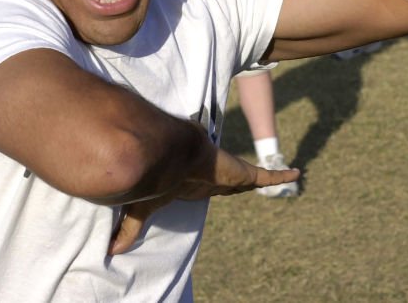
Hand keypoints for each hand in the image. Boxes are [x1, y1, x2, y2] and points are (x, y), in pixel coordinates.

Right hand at [108, 146, 298, 254]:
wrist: (175, 156)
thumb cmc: (162, 178)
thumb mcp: (145, 208)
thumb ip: (130, 227)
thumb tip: (110, 251)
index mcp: (197, 185)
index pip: (211, 187)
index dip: (219, 187)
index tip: (222, 188)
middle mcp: (217, 179)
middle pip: (235, 181)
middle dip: (244, 180)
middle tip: (252, 181)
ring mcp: (233, 174)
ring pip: (254, 176)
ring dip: (266, 176)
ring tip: (284, 174)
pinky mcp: (245, 173)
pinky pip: (269, 174)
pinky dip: (282, 174)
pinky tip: (297, 173)